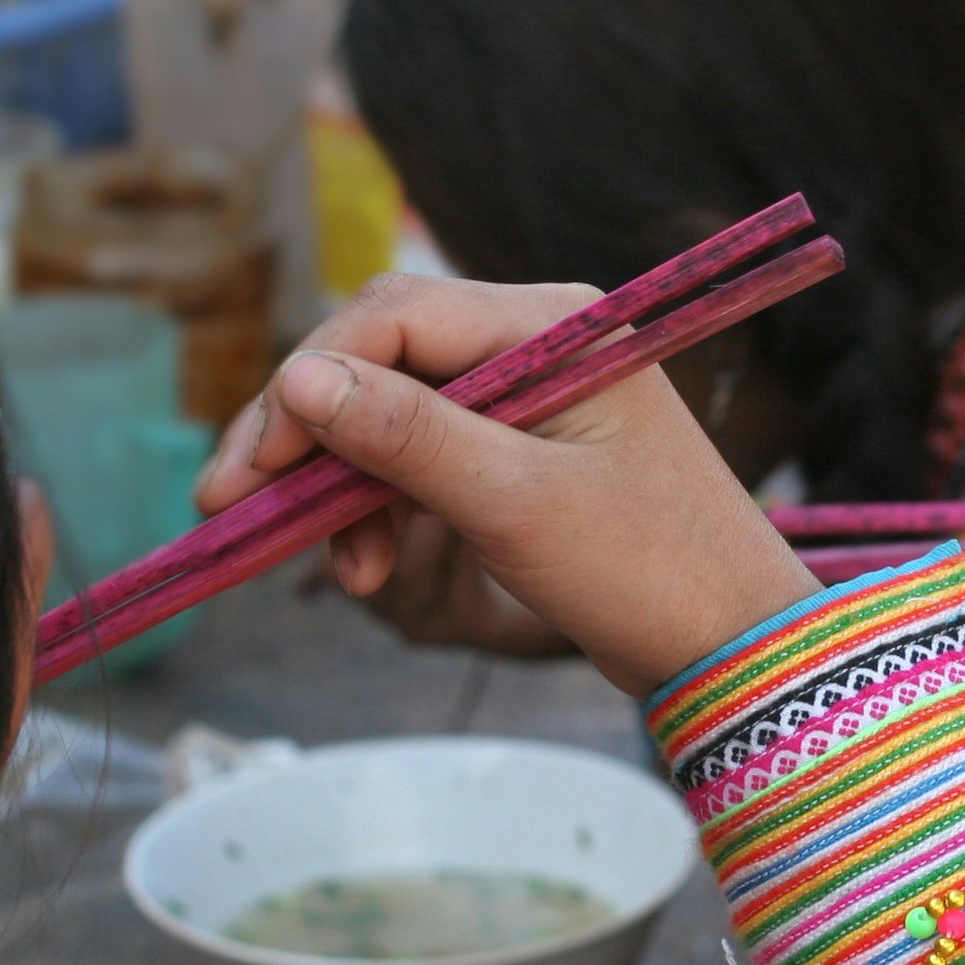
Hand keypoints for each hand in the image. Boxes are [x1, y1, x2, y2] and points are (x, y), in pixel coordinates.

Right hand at [197, 277, 816, 697]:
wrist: (733, 649)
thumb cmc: (649, 571)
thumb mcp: (514, 505)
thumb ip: (407, 438)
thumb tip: (297, 380)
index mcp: (555, 324)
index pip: (393, 315)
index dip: (308, 382)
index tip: (252, 465)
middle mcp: (540, 340)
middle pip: (380, 357)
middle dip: (305, 434)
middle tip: (231, 506)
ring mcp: (530, 396)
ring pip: (392, 414)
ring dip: (342, 486)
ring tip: (339, 571)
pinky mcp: (522, 451)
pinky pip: (423, 457)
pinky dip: (383, 508)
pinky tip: (366, 566)